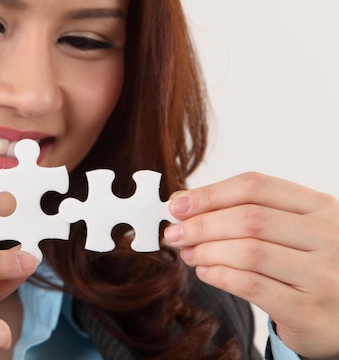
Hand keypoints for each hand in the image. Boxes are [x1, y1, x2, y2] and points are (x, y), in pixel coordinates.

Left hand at [165, 172, 338, 359]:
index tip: (176, 205)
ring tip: (186, 253)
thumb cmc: (307, 266)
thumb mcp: (290, 230)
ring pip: (248, 252)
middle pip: (249, 219)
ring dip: (206, 251)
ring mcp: (322, 274)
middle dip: (201, 225)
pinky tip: (204, 272)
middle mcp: (328, 236)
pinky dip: (219, 276)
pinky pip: (251, 285)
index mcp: (320, 207)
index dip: (210, 193)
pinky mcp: (308, 309)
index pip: (256, 186)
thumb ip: (244, 212)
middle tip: (173, 233)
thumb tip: (181, 203)